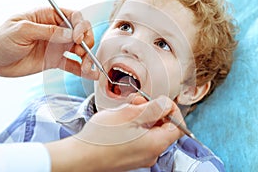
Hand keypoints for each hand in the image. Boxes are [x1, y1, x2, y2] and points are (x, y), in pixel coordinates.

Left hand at [0, 8, 98, 78]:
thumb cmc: (2, 39)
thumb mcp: (22, 30)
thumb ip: (47, 32)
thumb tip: (70, 35)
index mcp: (48, 17)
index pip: (73, 17)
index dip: (80, 26)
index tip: (78, 38)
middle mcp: (56, 30)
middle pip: (80, 33)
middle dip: (86, 42)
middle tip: (82, 53)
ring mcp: (56, 46)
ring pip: (79, 50)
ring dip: (86, 58)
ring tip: (86, 67)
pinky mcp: (55, 60)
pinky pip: (72, 64)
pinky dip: (81, 69)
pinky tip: (89, 74)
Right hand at [46, 95, 184, 171]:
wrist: (80, 158)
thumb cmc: (102, 138)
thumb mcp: (130, 115)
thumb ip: (153, 109)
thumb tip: (167, 104)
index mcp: (156, 144)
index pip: (178, 126)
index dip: (172, 110)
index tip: (160, 100)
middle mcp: (151, 154)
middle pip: (162, 128)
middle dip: (153, 110)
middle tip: (137, 101)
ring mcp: (140, 157)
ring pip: (149, 132)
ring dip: (142, 117)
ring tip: (126, 109)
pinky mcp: (129, 157)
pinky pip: (139, 139)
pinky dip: (134, 127)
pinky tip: (121, 121)